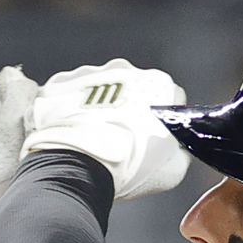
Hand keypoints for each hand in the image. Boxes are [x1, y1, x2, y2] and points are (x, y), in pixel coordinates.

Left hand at [23, 59, 188, 199]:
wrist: (77, 168)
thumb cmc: (127, 167)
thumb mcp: (172, 171)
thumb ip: (181, 152)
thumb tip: (179, 149)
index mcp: (159, 86)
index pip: (169, 97)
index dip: (161, 119)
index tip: (153, 136)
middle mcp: (126, 71)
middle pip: (132, 89)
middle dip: (128, 109)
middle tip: (120, 139)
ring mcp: (91, 73)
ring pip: (99, 89)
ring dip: (98, 107)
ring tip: (92, 137)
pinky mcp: (62, 82)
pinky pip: (70, 93)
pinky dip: (70, 108)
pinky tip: (71, 131)